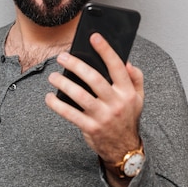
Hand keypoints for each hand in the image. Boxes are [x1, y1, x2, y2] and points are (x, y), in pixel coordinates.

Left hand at [45, 33, 143, 185]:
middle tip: (62, 57)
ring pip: (80, 95)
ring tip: (52, 76)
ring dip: (63, 84)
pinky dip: (57, 105)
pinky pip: (70, 114)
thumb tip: (127, 62)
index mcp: (127, 92)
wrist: (124, 149)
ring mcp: (103, 116)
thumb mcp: (138, 99)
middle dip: (76, 65)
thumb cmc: (127, 118)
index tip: (94, 37)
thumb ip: (136, 79)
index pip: (117, 67)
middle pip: (94, 79)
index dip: (105, 50)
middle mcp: (116, 103)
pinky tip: (49, 98)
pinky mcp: (90, 128)